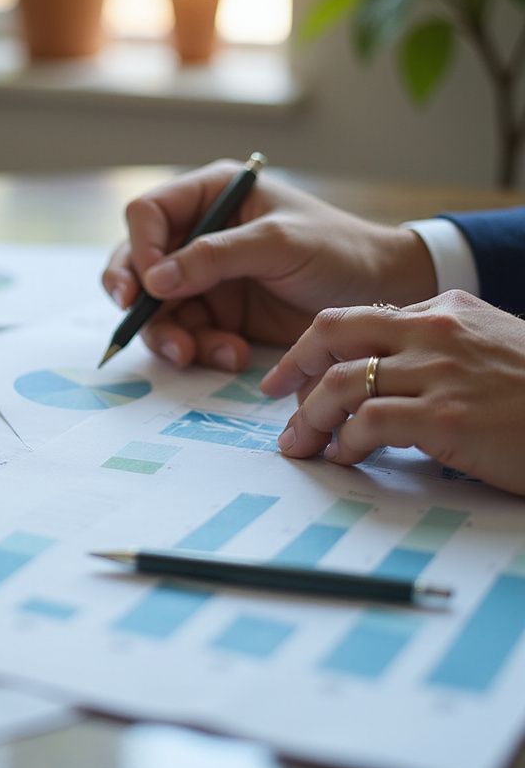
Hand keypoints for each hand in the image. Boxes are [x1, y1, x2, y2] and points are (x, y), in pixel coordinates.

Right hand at [102, 159, 437, 370]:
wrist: (382, 296)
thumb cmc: (339, 250)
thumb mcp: (278, 244)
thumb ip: (214, 257)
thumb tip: (154, 282)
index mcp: (211, 196)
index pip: (147, 214)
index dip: (140, 249)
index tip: (149, 285)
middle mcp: (199, 235)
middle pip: (139, 263)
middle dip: (136, 298)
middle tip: (136, 322)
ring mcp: (206, 278)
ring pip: (157, 307)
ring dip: (169, 333)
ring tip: (193, 354)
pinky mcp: (219, 315)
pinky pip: (187, 334)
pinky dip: (199, 349)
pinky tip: (229, 355)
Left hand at [262, 291, 524, 495]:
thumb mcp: (492, 347)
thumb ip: (439, 347)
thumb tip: (381, 371)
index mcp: (445, 309)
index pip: (355, 319)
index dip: (312, 348)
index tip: (287, 374)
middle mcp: (435, 331)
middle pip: (332, 334)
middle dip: (291, 368)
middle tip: (275, 401)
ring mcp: (439, 372)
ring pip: (341, 382)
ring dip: (311, 417)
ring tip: (302, 445)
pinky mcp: (445, 417)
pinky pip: (369, 423)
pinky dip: (346, 442)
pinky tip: (344, 457)